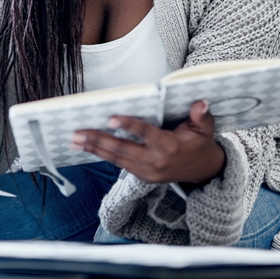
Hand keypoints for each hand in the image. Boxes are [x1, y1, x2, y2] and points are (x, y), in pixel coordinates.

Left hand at [72, 100, 225, 184]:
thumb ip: (201, 116)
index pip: (145, 134)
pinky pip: (118, 164)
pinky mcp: (141, 176)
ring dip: (93, 149)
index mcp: (169, 147)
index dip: (129, 125)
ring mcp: (147, 172)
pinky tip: (85, 147)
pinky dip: (101, 155)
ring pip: (116, 159)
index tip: (111, 117)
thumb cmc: (200, 144)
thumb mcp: (205, 129)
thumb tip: (200, 103)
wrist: (203, 172)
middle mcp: (155, 162)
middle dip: (99, 140)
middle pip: (123, 150)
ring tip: (74, 140)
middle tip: (78, 132)